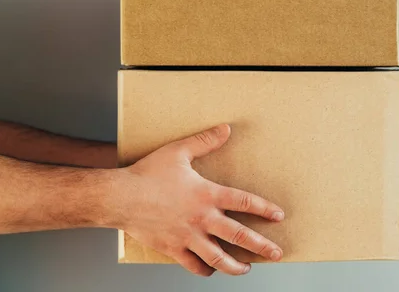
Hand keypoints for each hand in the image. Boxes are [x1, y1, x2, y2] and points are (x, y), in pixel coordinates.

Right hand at [117, 124, 283, 275]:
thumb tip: (226, 129)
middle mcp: (202, 219)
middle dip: (261, 246)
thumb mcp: (179, 151)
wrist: (120, 197)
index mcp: (207, 194)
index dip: (264, 209)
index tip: (278, 216)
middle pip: (239, 236)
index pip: (244, 202)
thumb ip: (205, 140)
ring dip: (236, 266)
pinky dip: (205, 269)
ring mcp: (188, 237)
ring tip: (247, 269)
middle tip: (277, 253)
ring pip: (219, 258)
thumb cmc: (148, 173)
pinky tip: (210, 269)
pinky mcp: (173, 249)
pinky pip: (193, 265)